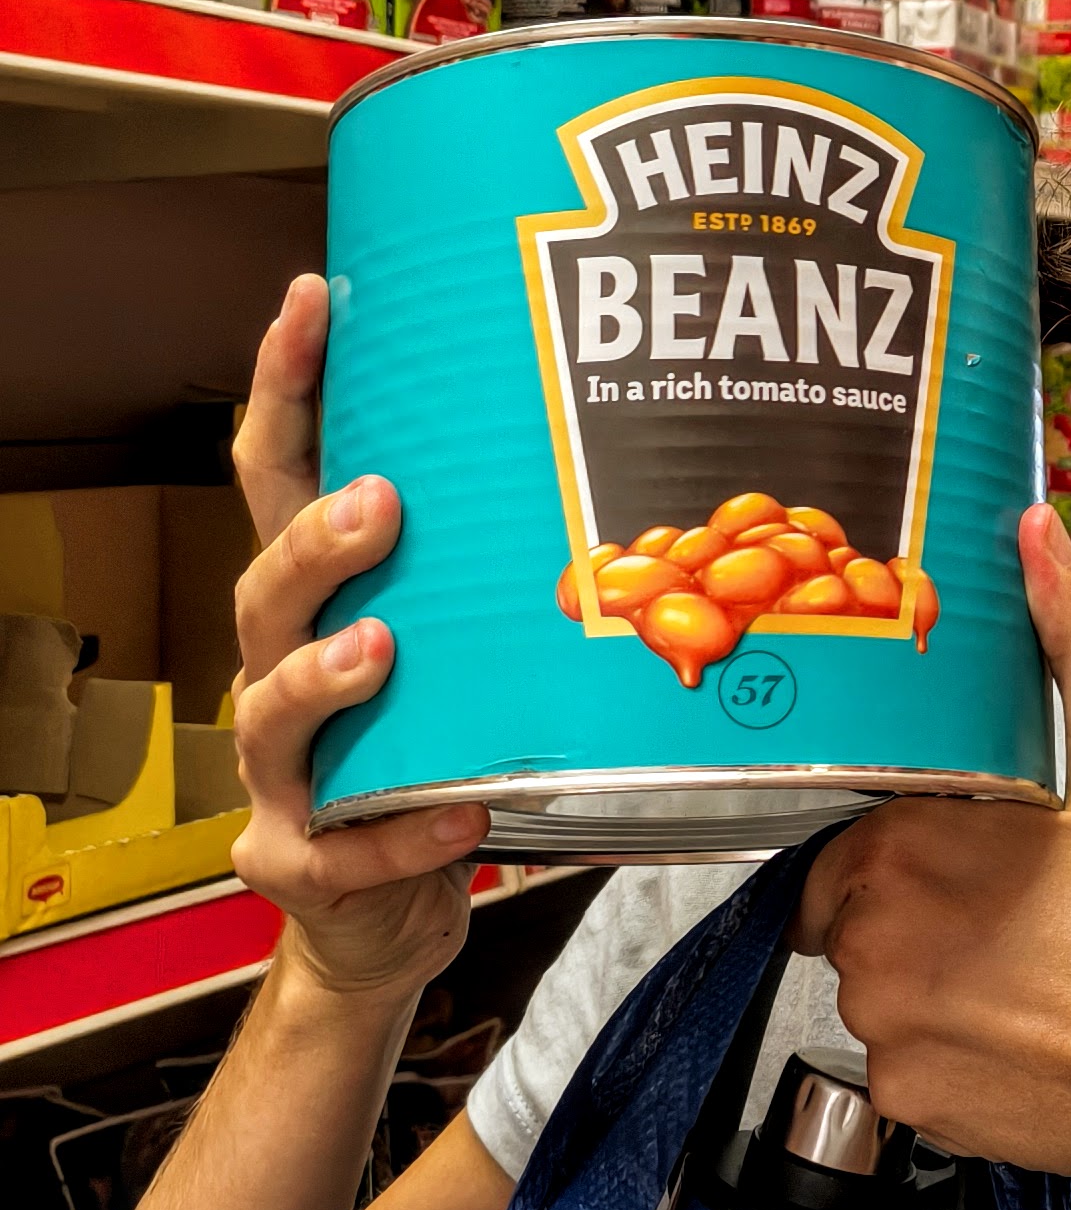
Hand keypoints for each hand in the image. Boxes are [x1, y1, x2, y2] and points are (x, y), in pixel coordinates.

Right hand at [229, 274, 487, 1002]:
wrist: (389, 912)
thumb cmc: (446, 750)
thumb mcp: (473, 645)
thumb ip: (514, 566)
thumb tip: (664, 452)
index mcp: (324, 598)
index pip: (281, 474)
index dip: (287, 385)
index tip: (316, 296)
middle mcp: (283, 668)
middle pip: (266, 583)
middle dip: (318, 540)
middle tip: (379, 504)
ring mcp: (281, 772)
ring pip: (273, 710)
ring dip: (325, 675)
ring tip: (377, 647)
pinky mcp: (299, 861)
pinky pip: (340, 847)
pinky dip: (401, 834)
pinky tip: (455, 819)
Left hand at [795, 505, 1070, 1201]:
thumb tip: (1038, 532)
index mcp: (910, 839)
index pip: (851, 824)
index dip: (912, 832)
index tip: (976, 845)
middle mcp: (875, 935)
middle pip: (855, 904)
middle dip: (919, 902)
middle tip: (1022, 906)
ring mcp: (888, 1027)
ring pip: (879, 983)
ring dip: (933, 975)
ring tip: (1033, 970)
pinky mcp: (913, 1103)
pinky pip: (904, 1063)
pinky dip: (952, 1052)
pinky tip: (1027, 1033)